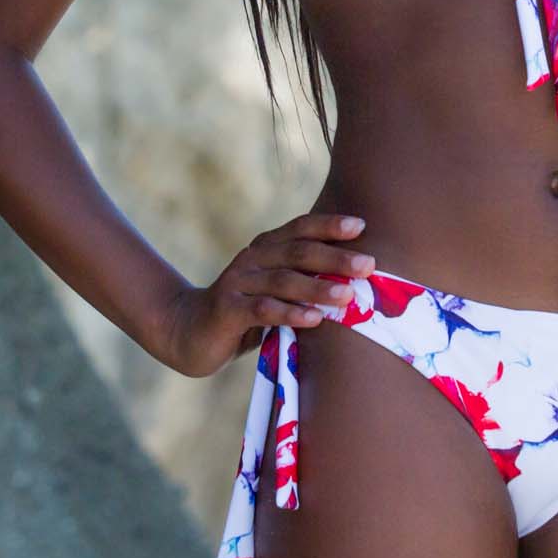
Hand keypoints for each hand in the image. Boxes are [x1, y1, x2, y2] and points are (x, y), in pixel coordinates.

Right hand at [156, 211, 374, 377]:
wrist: (188, 332)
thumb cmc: (245, 312)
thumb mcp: (275, 292)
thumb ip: (304, 282)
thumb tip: (358, 282)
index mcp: (266, 247)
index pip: (300, 229)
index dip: (329, 225)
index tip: (362, 226)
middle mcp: (252, 258)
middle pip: (298, 252)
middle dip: (336, 258)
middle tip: (368, 265)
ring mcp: (238, 282)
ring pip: (283, 280)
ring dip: (318, 287)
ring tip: (348, 296)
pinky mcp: (227, 310)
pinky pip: (263, 310)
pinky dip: (290, 313)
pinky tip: (314, 318)